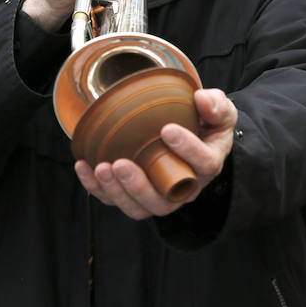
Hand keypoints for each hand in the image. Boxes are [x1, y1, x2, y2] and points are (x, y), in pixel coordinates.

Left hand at [74, 88, 237, 219]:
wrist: (192, 136)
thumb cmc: (206, 125)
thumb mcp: (220, 112)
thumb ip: (216, 105)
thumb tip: (202, 99)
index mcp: (207, 165)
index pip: (203, 164)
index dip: (187, 149)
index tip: (167, 129)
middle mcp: (183, 188)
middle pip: (165, 200)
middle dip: (139, 185)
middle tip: (121, 163)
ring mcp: (160, 195)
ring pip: (140, 207)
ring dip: (117, 191)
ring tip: (101, 168)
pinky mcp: (136, 195)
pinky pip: (116, 200)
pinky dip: (97, 188)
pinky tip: (85, 167)